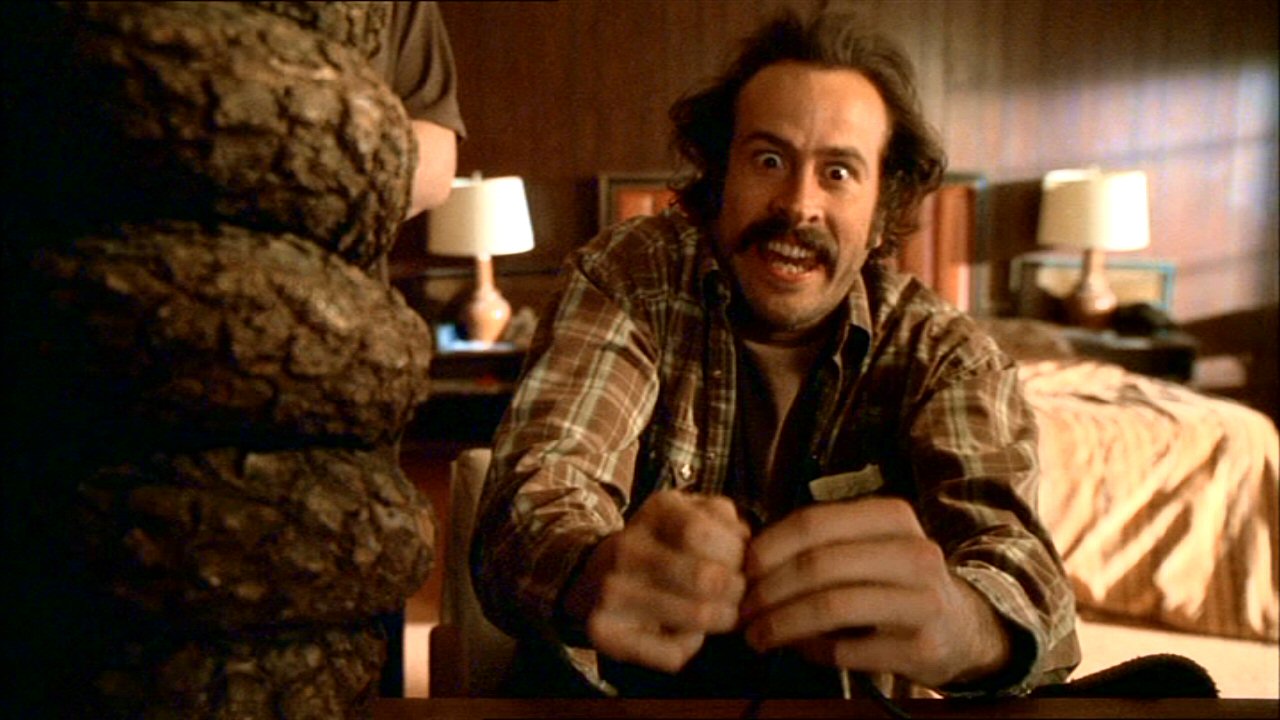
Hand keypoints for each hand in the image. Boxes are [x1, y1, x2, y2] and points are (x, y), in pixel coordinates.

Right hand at [561, 490, 750, 672]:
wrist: (595, 576)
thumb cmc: (663, 546)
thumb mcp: (692, 514)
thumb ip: (722, 518)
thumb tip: (745, 543)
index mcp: (656, 511)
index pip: (702, 533)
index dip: (733, 553)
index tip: (737, 563)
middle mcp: (626, 548)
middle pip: (705, 578)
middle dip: (736, 591)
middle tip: (736, 594)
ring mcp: (610, 591)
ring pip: (696, 616)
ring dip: (722, 620)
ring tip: (721, 614)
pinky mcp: (603, 632)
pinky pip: (673, 653)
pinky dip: (692, 646)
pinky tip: (687, 633)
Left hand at [740, 497, 1010, 687]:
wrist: (962, 627)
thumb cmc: (894, 580)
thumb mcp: (868, 545)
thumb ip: (818, 542)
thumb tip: (745, 557)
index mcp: (893, 516)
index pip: (814, 523)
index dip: (768, 547)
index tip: (742, 569)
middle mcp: (915, 552)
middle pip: (818, 565)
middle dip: (768, 590)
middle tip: (742, 610)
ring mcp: (924, 601)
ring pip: (831, 606)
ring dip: (782, 624)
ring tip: (756, 635)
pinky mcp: (923, 647)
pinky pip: (847, 650)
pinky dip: (812, 651)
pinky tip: (798, 649)